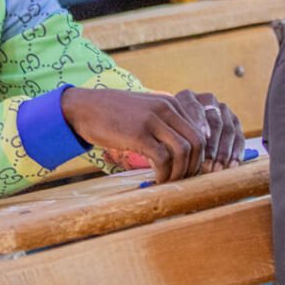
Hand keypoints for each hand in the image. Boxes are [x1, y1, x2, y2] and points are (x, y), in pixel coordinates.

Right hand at [60, 88, 243, 183]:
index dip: (200, 155)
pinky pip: (163, 158)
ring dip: (180, 172)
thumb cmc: (113, 113)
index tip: (191, 170)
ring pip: (183, 151)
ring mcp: (152, 120)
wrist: (83, 108)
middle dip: (194, 165)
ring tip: (170, 181)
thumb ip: (164, 122)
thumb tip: (181, 148)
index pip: (200, 131)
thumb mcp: (144, 110)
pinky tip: (158, 180)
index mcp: (171, 103)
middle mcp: (166, 108)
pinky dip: (165, 174)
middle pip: (197, 142)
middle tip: (184, 179)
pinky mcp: (138, 134)